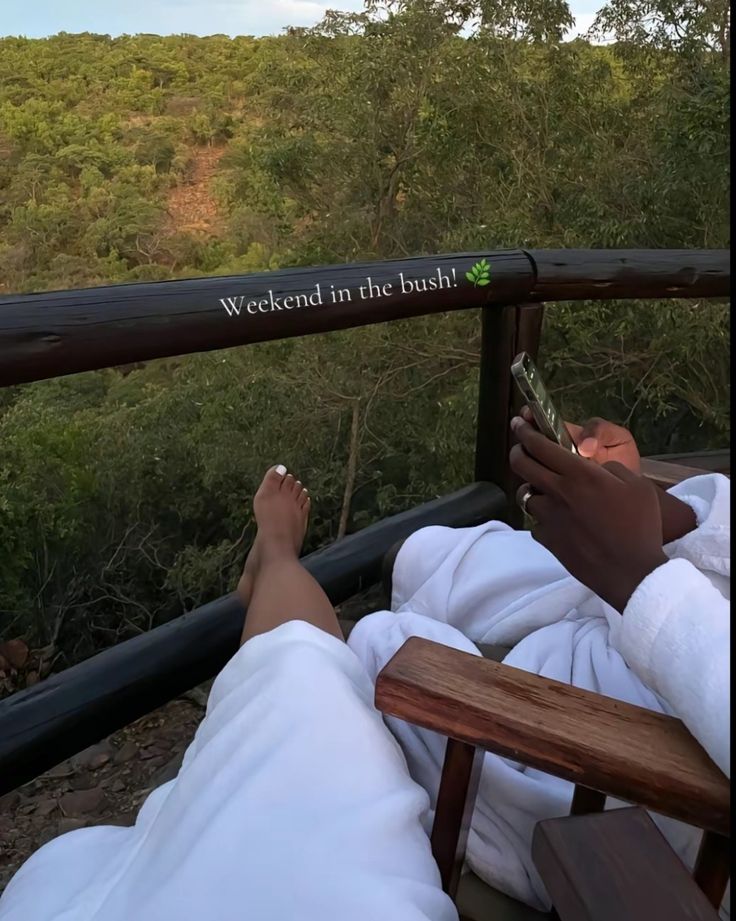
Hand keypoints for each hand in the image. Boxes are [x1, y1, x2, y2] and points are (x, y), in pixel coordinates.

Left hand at [510, 416, 667, 612]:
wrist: (630, 571)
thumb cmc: (640, 526)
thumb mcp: (637, 486)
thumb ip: (612, 469)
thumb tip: (597, 467)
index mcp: (580, 475)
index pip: (541, 445)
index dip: (526, 432)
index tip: (520, 425)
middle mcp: (559, 492)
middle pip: (522, 465)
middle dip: (517, 451)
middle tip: (520, 449)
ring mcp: (549, 517)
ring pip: (525, 494)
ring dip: (530, 488)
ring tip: (542, 489)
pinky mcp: (547, 539)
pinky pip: (536, 522)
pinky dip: (543, 518)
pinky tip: (557, 521)